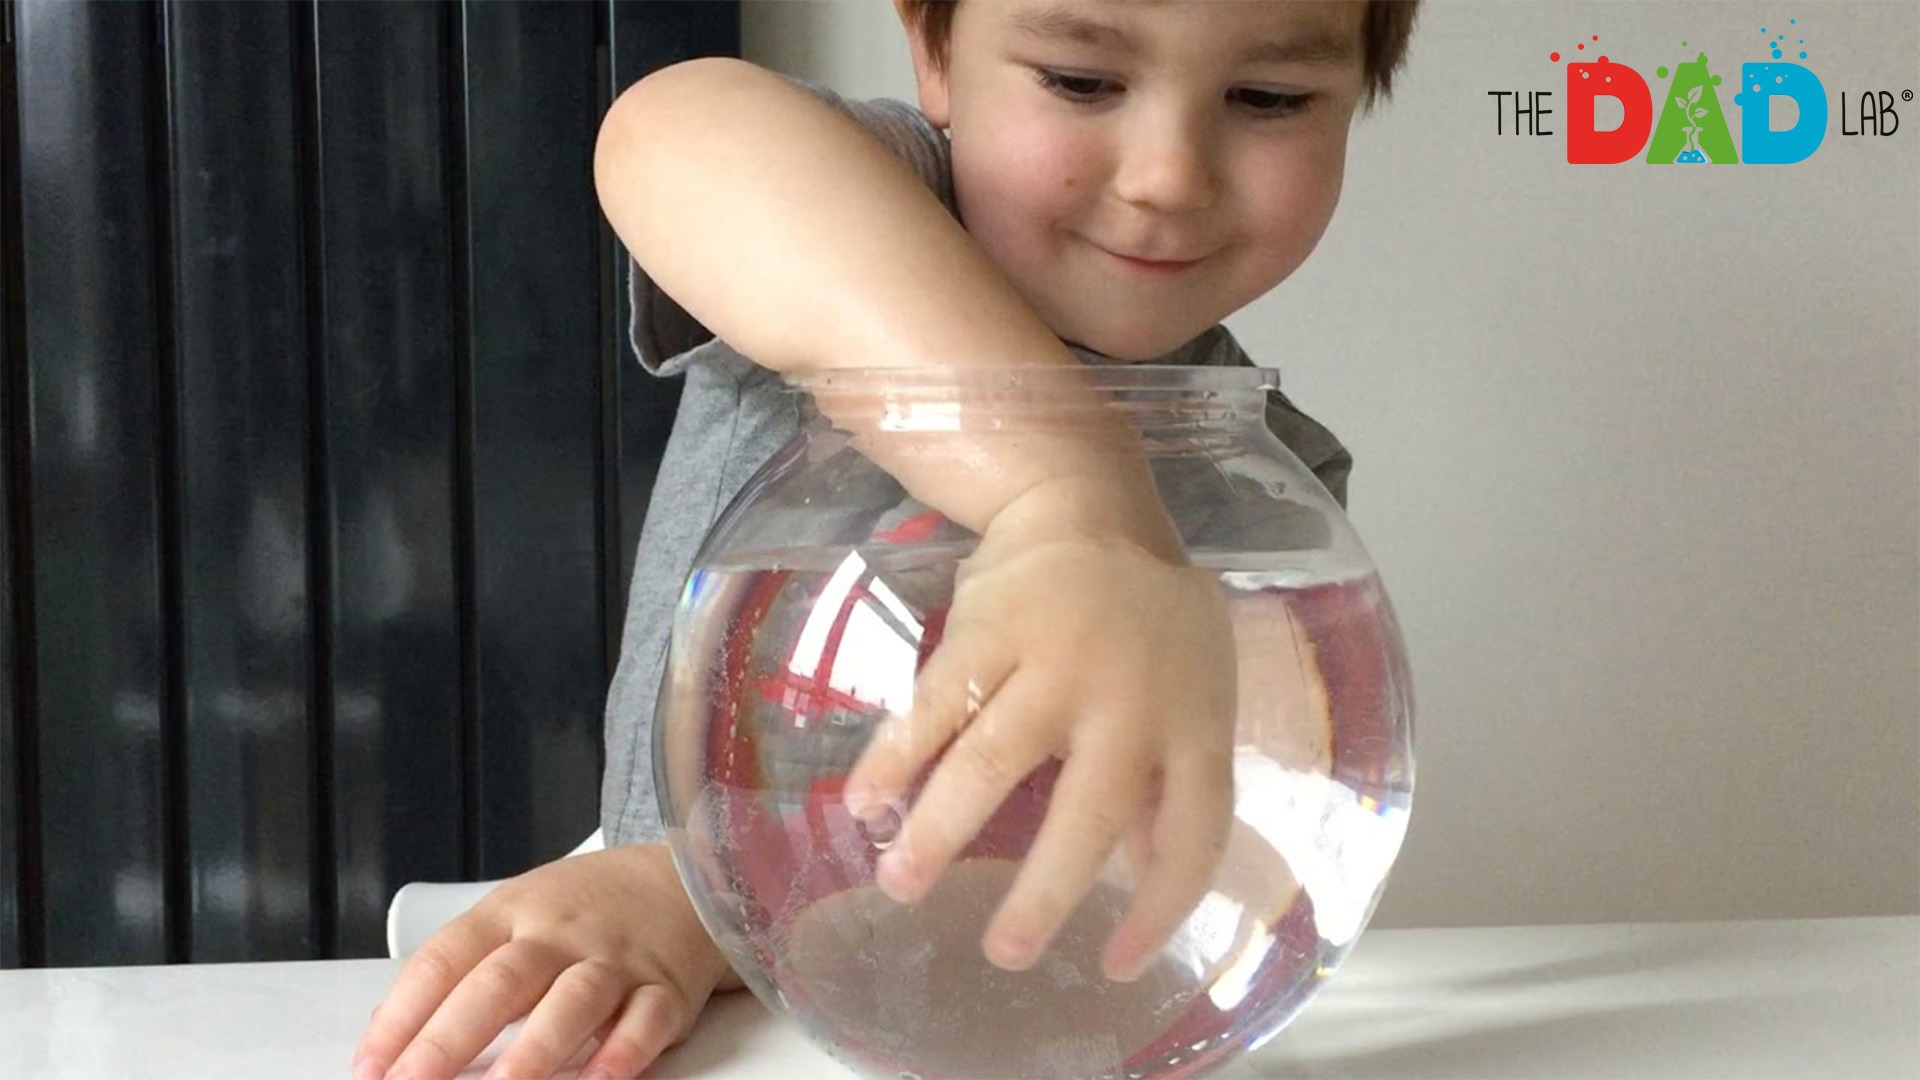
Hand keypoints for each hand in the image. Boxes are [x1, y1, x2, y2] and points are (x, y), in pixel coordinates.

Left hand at [352, 844, 738, 1079]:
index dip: (402, 1015)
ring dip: (536, 1049)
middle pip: (501, 982)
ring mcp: (615, 960)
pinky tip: (601, 1078)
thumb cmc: (585, 908)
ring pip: (573, 1000)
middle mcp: (560, 934)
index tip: (371, 1067)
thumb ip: (460, 968)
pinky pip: (646, 1020)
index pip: (444, 960)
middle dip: (450, 1039)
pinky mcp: (665, 988)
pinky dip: (624, 1051)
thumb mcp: (516, 913)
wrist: (682, 877)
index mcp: (511, 912)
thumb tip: (387, 1031)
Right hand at [843, 479, 1236, 982]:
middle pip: (1090, 812)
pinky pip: (936, 704)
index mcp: (1194, 722)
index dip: (1161, 907)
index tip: (1116, 964)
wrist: (1092, 505)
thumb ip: (1164, 791)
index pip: (1194, 833)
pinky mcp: (991, 627)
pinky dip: (895, 756)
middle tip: (1005, 952)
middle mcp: (1131, 698)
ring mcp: (1057, 659)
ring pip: (994, 759)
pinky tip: (865, 802)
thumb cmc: (1147, 626)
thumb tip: (1141, 893)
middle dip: (1045, 891)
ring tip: (899, 885)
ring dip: (940, 829)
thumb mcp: (1189, 699)